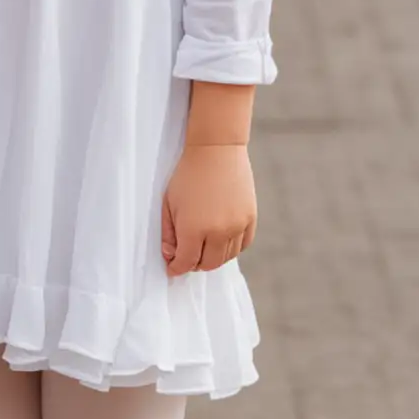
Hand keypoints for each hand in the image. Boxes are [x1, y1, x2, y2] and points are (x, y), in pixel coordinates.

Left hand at [161, 144, 256, 275]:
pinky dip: (231, 248)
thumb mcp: (169, 203)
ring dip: (213, 257)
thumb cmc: (188, 174)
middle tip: (187, 258)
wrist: (216, 150)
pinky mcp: (250, 218)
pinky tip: (221, 241)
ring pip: (226, 257)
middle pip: (208, 264)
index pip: (186, 262)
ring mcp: (237, 226)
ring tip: (203, 248)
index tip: (173, 268)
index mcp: (193, 228)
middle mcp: (218, 231)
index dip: (177, 268)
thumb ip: (168, 233)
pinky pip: (242, 245)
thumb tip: (171, 256)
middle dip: (194, 265)